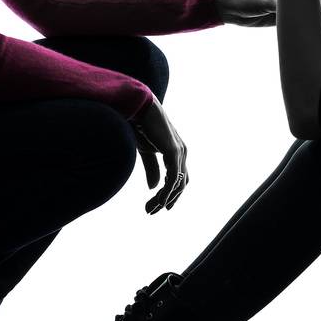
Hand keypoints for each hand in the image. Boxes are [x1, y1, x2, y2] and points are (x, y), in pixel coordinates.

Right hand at [132, 94, 187, 213]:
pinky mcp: (174, 151)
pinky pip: (174, 177)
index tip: (159, 207)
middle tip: (152, 211)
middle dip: (168, 200)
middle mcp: (181, 153)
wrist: (138, 109)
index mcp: (176, 153)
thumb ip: (152, 169)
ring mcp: (180, 152)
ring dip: (165, 198)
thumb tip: (154, 187)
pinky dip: (167, 191)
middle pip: (181, 184)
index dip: (171, 195)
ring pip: (178, 183)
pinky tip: (159, 200)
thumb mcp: (146, 152)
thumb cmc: (141, 127)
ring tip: (152, 208)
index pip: (179, 179)